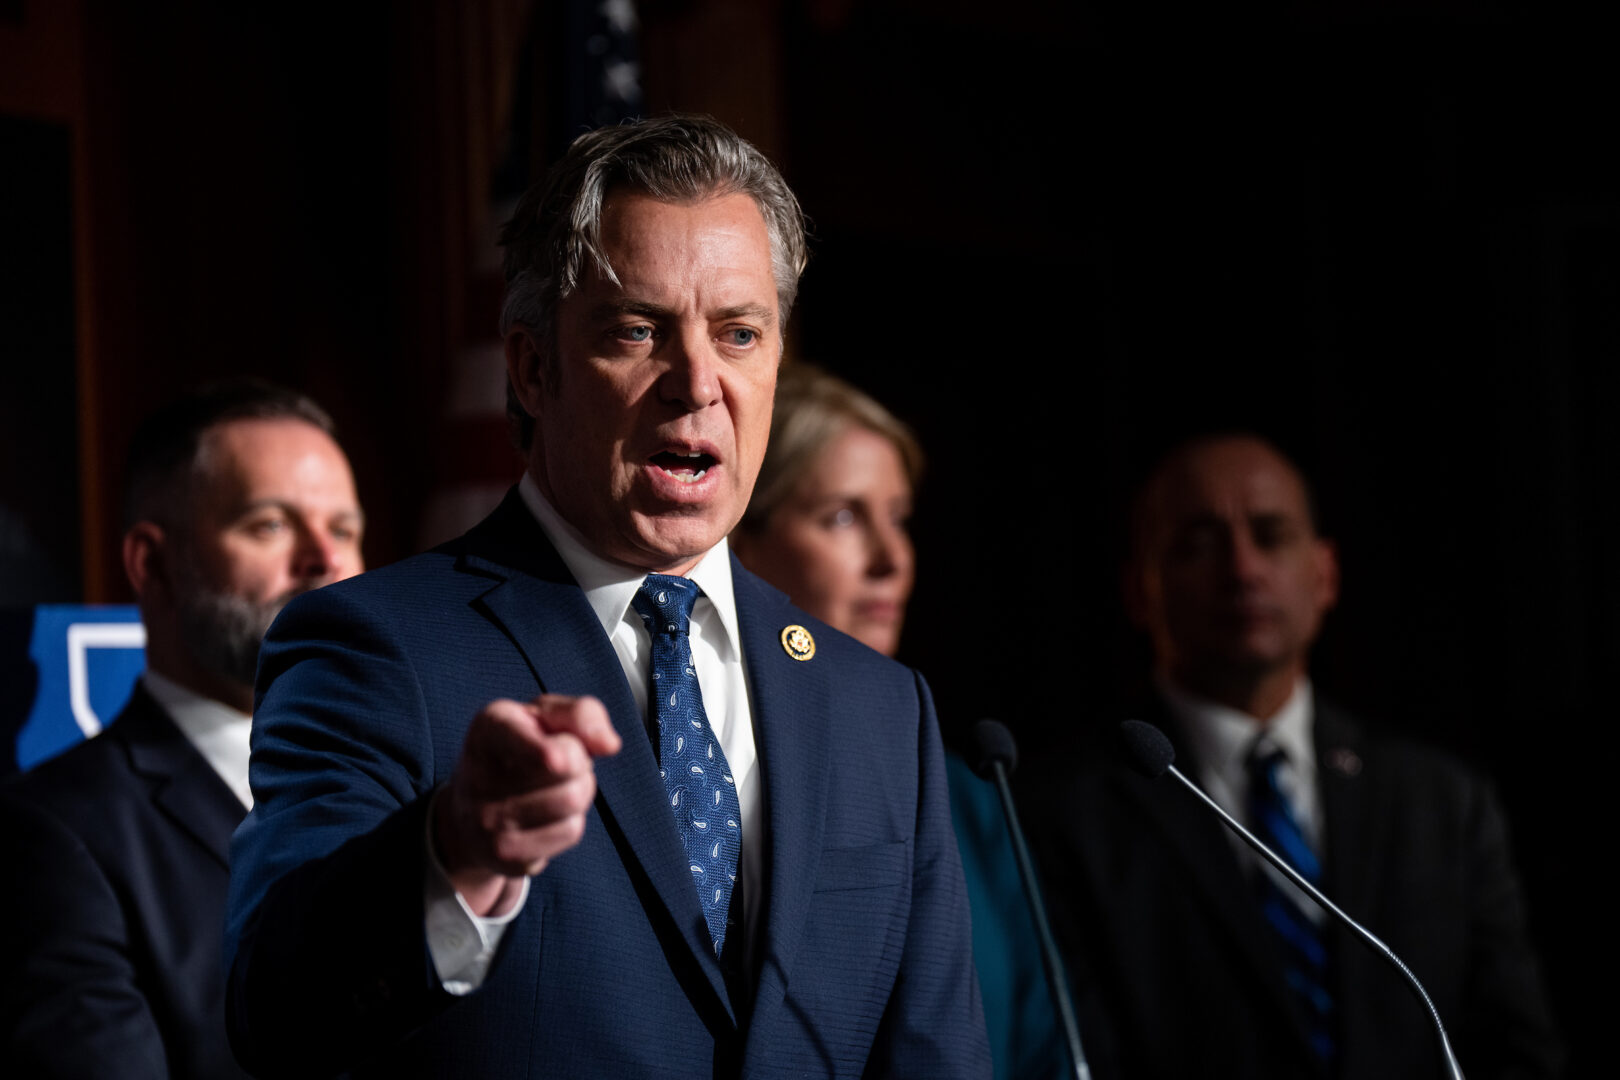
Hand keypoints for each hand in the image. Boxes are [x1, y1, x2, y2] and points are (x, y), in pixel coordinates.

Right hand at [434, 694, 621, 914]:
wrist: (471, 808)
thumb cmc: (519, 748)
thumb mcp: (545, 715)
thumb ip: (582, 714)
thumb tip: (609, 744)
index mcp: (490, 728)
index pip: (547, 753)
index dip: (570, 751)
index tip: (562, 753)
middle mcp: (480, 776)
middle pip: (572, 772)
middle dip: (580, 765)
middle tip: (561, 765)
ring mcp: (488, 822)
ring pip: (573, 802)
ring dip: (579, 792)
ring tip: (555, 787)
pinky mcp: (505, 855)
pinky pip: (570, 833)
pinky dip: (570, 820)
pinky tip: (547, 815)